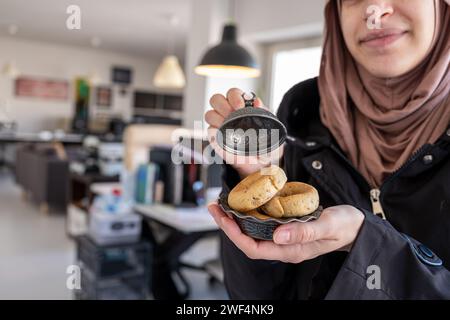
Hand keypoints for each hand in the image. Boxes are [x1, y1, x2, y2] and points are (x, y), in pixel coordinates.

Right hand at [205, 88, 283, 177]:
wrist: (260, 163)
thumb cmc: (266, 143)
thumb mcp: (271, 129)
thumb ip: (265, 113)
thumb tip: (257, 102)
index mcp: (242, 106)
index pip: (232, 93)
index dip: (234, 97)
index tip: (241, 106)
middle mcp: (228, 112)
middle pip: (216, 99)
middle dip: (222, 105)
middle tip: (231, 115)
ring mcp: (220, 124)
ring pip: (209, 114)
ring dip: (217, 119)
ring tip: (228, 127)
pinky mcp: (215, 138)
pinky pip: (209, 131)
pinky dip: (215, 133)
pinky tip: (224, 138)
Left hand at [208, 203, 364, 263]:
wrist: (356, 226)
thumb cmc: (345, 226)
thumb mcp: (328, 226)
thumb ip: (304, 231)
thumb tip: (278, 235)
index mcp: (291, 250)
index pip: (254, 248)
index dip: (235, 235)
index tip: (223, 218)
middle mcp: (284, 247)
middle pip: (248, 241)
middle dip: (229, 226)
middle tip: (215, 207)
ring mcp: (285, 239)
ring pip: (253, 234)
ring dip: (236, 220)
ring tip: (223, 204)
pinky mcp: (287, 230)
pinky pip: (263, 226)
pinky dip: (250, 215)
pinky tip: (245, 204)